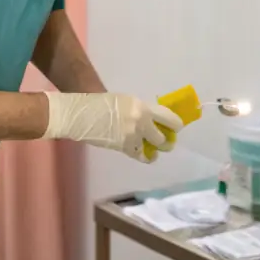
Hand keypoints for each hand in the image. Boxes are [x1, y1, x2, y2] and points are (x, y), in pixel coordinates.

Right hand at [43, 93, 182, 162]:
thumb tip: (152, 121)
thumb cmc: (101, 104)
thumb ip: (140, 111)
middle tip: (167, 142)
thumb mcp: (125, 102)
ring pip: (153, 147)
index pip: (167, 117)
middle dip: (166, 141)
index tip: (177, 128)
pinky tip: (148, 156)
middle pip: (162, 136)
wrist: (82, 114)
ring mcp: (133, 135)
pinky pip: (141, 155)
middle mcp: (141, 121)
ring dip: (155, 149)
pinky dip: (145, 156)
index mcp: (141, 107)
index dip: (176, 124)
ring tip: (156, 151)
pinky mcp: (124, 147)